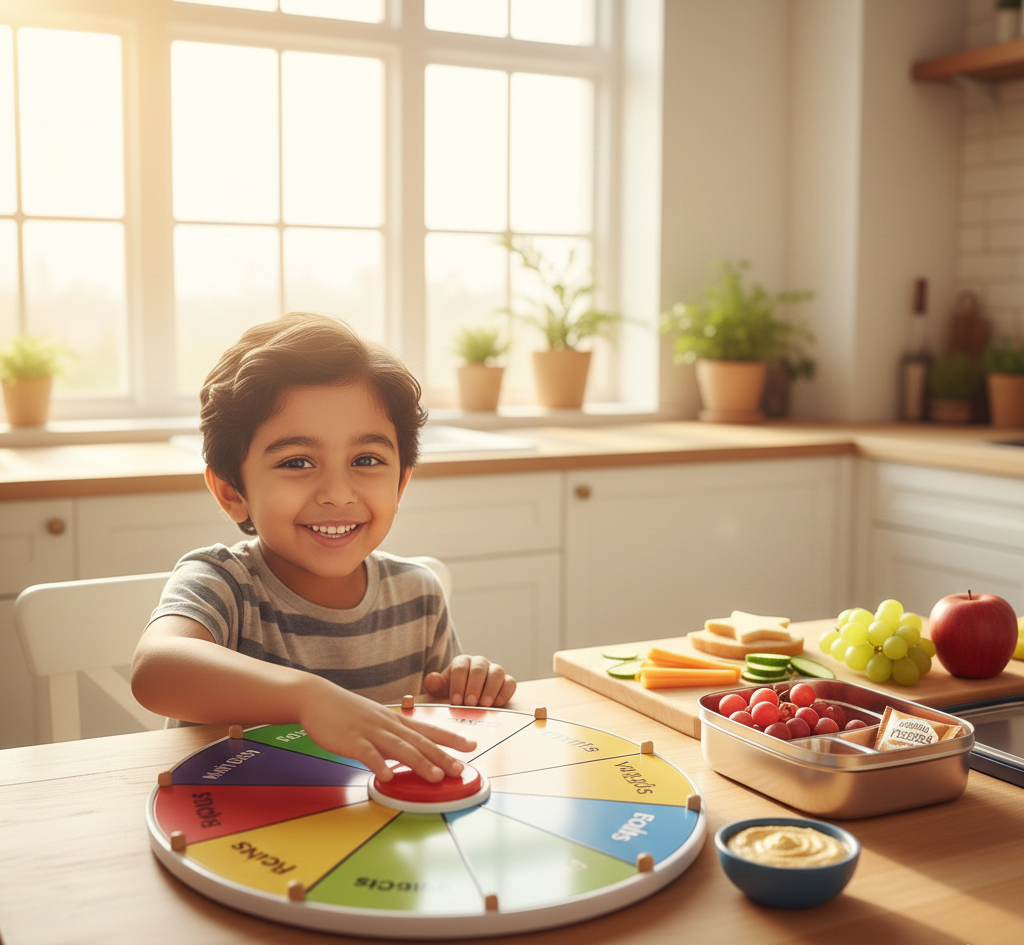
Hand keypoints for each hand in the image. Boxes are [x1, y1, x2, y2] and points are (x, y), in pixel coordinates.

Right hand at [297, 679, 476, 783]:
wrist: (318, 698)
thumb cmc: (347, 712)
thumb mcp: (376, 720)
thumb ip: (393, 735)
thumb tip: (410, 752)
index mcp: (395, 721)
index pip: (429, 729)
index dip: (451, 737)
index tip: (472, 745)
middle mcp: (388, 725)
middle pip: (420, 741)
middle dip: (442, 756)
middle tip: (461, 769)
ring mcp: (370, 732)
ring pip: (399, 748)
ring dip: (419, 763)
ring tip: (435, 777)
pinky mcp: (351, 740)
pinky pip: (367, 754)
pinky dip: (378, 765)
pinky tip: (388, 777)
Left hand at [423, 655, 516, 707]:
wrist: (468, 702)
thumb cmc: (453, 694)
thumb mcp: (439, 691)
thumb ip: (434, 685)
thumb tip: (432, 680)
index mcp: (462, 662)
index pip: (460, 667)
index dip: (458, 683)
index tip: (456, 700)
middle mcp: (479, 663)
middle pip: (479, 668)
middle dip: (474, 686)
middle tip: (469, 703)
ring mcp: (494, 671)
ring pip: (497, 672)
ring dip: (491, 688)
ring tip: (484, 704)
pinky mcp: (507, 682)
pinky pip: (510, 682)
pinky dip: (505, 692)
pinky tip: (497, 704)